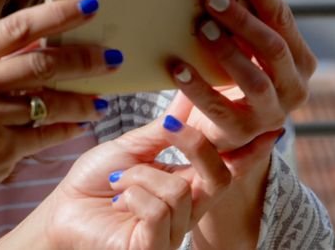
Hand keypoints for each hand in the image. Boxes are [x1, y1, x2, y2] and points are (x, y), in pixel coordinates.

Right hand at [0, 0, 116, 223]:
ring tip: (100, 99)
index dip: (57, 14)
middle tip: (111, 56)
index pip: (16, 27)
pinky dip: (67, 129)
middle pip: (41, 62)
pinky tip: (79, 125)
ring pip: (50, 101)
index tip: (89, 6)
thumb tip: (42, 39)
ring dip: (82, 99)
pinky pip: (45, 134)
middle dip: (84, 58)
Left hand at [0, 115, 277, 249]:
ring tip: (119, 182)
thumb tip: (189, 98)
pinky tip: (119, 199)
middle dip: (197, 145)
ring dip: (141, 176)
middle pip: (218, 177)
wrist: (61, 212)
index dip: (250, 152)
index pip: (226, 168)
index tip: (273, 129)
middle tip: (172, 128)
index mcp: (185, 186)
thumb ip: (164, 131)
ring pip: (180, 190)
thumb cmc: (93, 183)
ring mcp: (173, 232)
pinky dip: (135, 195)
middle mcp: (186, 210)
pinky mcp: (154, 247)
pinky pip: (160, 210)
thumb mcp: (131, 149)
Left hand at [168, 0, 316, 152]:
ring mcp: (271, 114)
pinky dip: (197, 87)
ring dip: (227, 51)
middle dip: (243, 20)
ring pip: (255, 80)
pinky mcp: (242, 133)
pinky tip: (177, 67)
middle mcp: (294, 88)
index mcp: (299, 61)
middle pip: (273, 48)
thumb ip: (240, 23)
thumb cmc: (228, 78)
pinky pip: (219, 109)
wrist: (217, 131)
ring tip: (201, 27)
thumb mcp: (240, 49)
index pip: (283, 19)